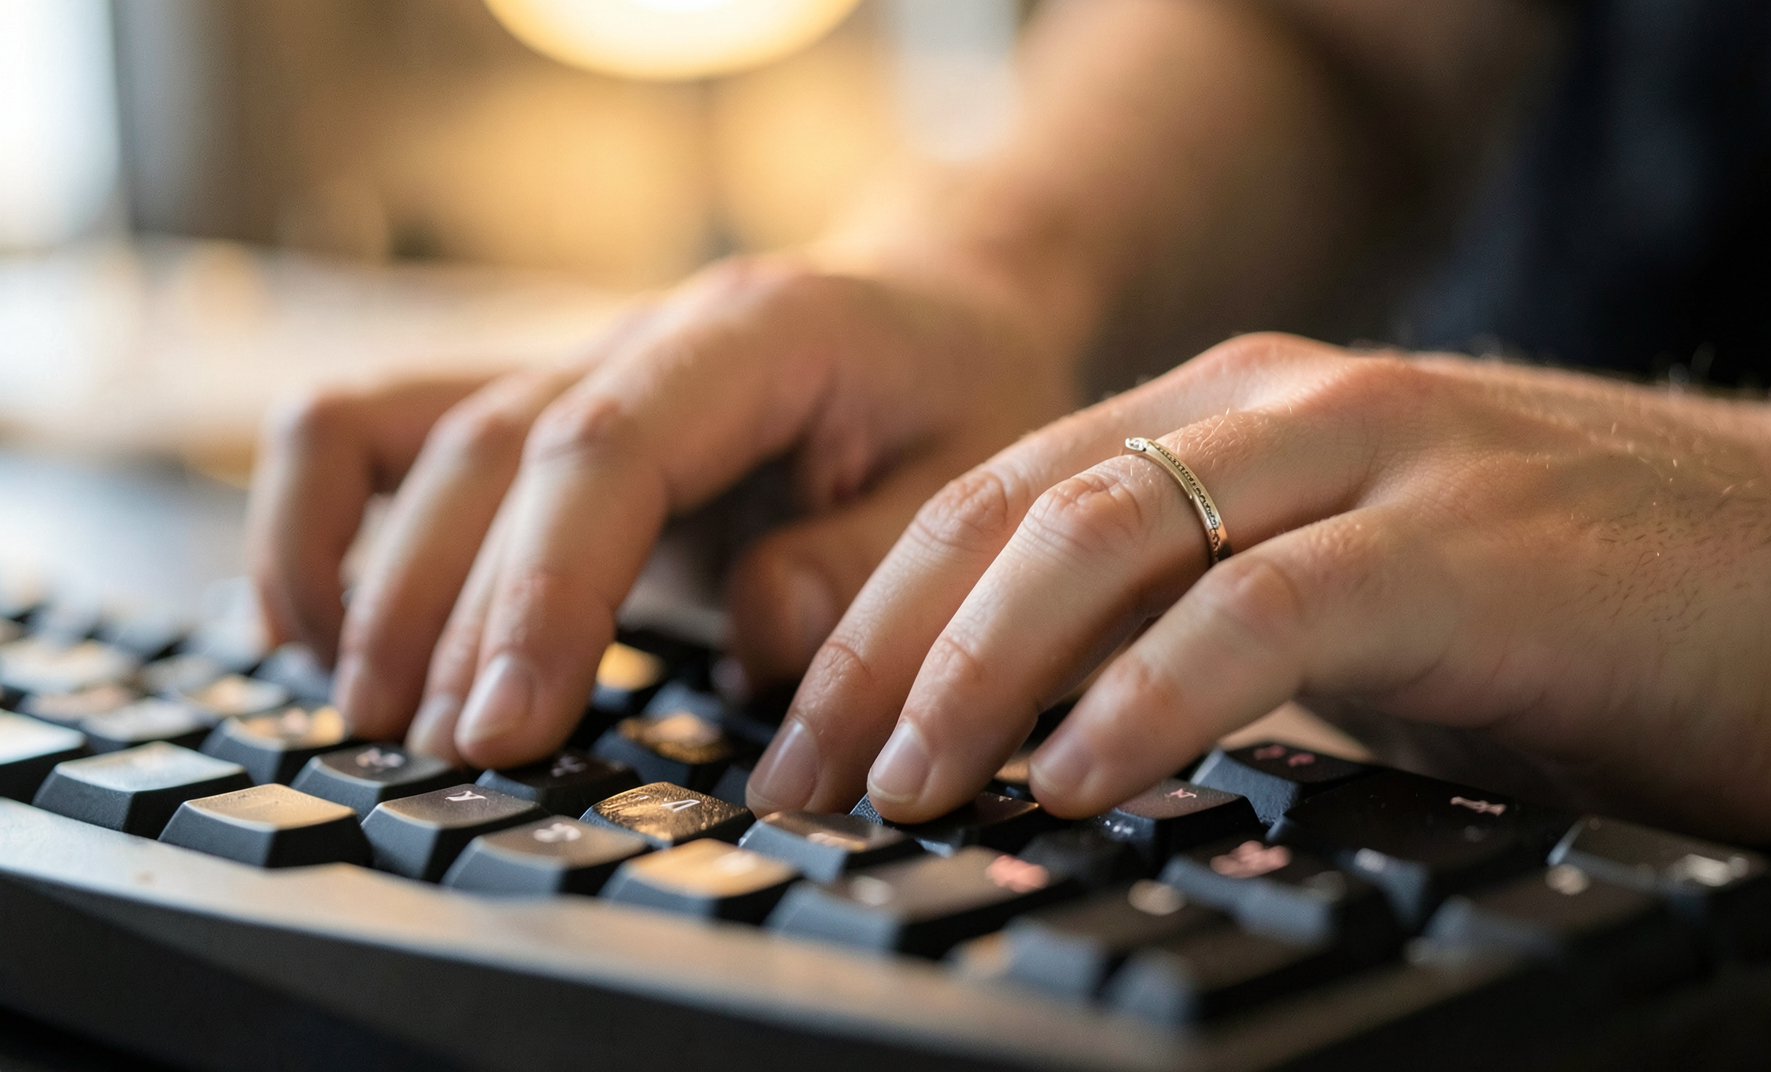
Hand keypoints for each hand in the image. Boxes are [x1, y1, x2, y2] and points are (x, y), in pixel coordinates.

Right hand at [247, 253, 1080, 767]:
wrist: (941, 308)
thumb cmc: (963, 399)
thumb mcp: (975, 486)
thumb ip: (873, 565)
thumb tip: (760, 647)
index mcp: (759, 334)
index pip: (610, 447)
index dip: (545, 588)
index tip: (511, 723)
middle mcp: (643, 336)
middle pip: (487, 451)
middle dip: (442, 613)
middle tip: (438, 755)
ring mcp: (574, 362)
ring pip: (406, 432)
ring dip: (361, 574)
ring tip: (364, 715)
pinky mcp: (537, 411)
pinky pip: (377, 430)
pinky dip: (318, 521)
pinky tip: (306, 630)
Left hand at [751, 332, 1770, 840]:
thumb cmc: (1578, 604)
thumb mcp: (1345, 605)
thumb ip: (1208, 632)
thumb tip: (1054, 737)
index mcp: (1232, 417)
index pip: (1000, 499)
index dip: (879, 616)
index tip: (805, 741)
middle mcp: (1279, 411)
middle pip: (1017, 512)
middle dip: (886, 649)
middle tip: (807, 779)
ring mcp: (1374, 461)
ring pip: (1111, 536)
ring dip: (981, 669)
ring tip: (902, 786)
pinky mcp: (1468, 545)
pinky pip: (1265, 612)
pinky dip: (1151, 695)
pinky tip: (1077, 776)